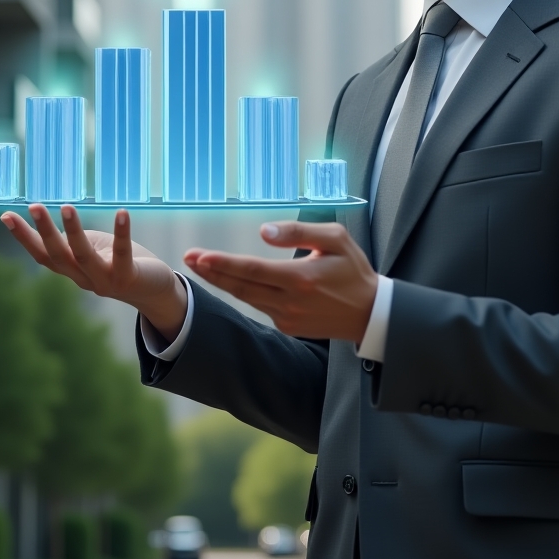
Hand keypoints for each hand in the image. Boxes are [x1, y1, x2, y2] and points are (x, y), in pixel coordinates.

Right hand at [1, 204, 188, 339]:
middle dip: (44, 232)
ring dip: (73, 232)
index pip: (42, 254)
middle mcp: (83, 278)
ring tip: (68, 207)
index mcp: (72, 270)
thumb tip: (52, 220)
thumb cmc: (120, 262)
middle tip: (34, 206)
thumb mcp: (92, 250)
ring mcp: (105, 280)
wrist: (154, 291)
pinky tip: (121, 213)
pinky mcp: (128, 277)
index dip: (24, 237)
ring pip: (83, 256)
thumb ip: (74, 241)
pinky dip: (121, 233)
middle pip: (58, 256)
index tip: (5, 216)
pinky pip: (122, 254)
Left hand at [185, 221, 378, 342]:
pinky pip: (260, 306)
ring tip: (202, 266)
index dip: (222, 263)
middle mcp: (290, 301)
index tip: (199, 255)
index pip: (251, 269)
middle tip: (189, 257)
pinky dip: (244, 292)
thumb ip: (298, 232)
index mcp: (301, 278)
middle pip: (240, 286)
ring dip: (222, 282)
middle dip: (212, 272)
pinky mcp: (288, 327)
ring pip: (246, 298)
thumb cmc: (353, 269)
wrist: (370, 313)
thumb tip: (262, 232)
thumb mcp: (335, 239)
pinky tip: (232, 279)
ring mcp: (287, 317)